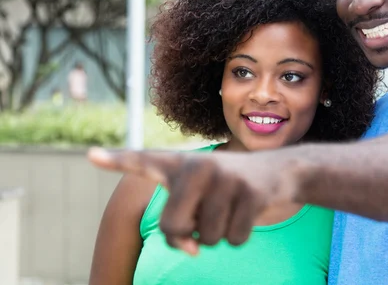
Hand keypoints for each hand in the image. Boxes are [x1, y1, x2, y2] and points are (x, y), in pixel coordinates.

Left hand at [87, 148, 294, 254]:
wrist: (279, 171)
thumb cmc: (228, 188)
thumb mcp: (199, 200)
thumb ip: (180, 227)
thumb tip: (191, 249)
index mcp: (181, 164)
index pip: (143, 161)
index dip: (117, 160)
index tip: (91, 155)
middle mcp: (199, 166)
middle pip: (172, 227)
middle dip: (188, 235)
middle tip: (205, 218)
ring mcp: (225, 177)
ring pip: (207, 238)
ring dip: (219, 234)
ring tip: (231, 208)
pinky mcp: (250, 192)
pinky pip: (234, 240)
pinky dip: (240, 236)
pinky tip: (248, 211)